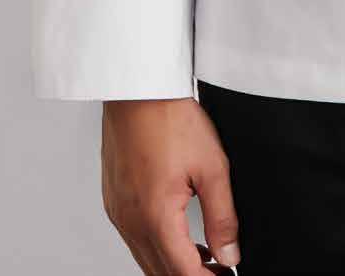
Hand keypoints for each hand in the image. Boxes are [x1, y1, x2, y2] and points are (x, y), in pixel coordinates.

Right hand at [101, 97, 241, 272]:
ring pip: (146, 258)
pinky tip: (180, 235)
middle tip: (220, 271)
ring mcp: (119, 211)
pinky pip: (135, 238)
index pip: (182, 273)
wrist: (138, 87)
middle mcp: (130, 220)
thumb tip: (229, 254)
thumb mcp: (212, 166)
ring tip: (207, 257)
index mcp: (155, 216)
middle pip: (160, 272)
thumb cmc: (168, 116)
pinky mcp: (114, 200)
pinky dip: (158, 245)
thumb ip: (222, 217)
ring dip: (174, 264)